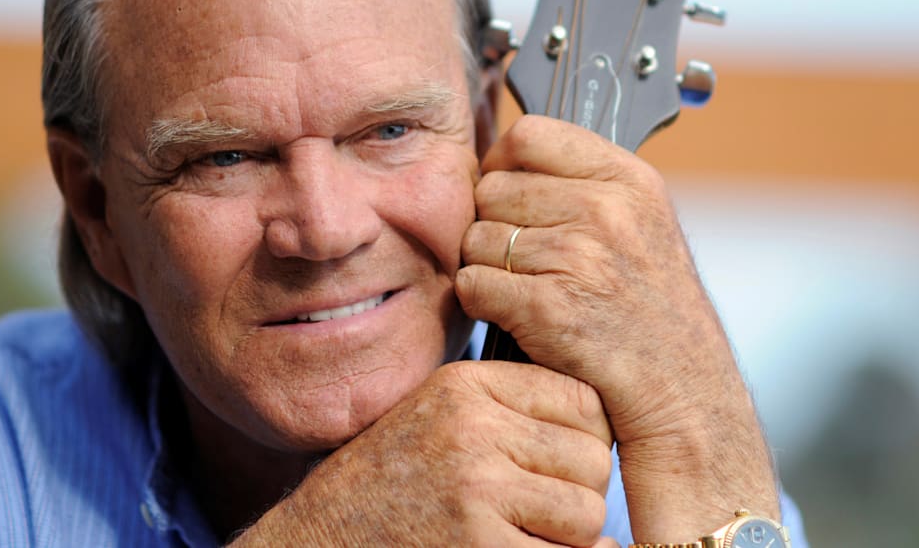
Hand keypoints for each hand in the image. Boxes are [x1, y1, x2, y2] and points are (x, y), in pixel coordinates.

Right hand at [235, 360, 618, 546]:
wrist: (319, 542)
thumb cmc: (386, 485)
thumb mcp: (435, 418)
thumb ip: (505, 407)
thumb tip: (600, 419)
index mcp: (465, 387)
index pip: (582, 401)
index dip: (586, 442)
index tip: (560, 469)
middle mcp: (473, 428)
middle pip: (592, 459)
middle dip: (579, 495)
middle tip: (541, 515)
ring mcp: (476, 489)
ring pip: (586, 514)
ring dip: (570, 540)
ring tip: (526, 539)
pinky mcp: (478, 546)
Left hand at [455, 115, 777, 539]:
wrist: (683, 392)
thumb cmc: (651, 311)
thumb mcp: (641, 224)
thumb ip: (583, 185)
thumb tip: (501, 158)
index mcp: (629, 180)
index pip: (529, 135)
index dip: (504, 163)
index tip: (509, 193)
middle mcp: (607, 210)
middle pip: (492, 188)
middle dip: (492, 223)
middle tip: (521, 258)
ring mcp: (579, 258)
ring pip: (476, 238)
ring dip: (485, 267)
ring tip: (526, 290)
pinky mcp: (550, 308)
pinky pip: (472, 284)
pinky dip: (481, 304)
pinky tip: (516, 317)